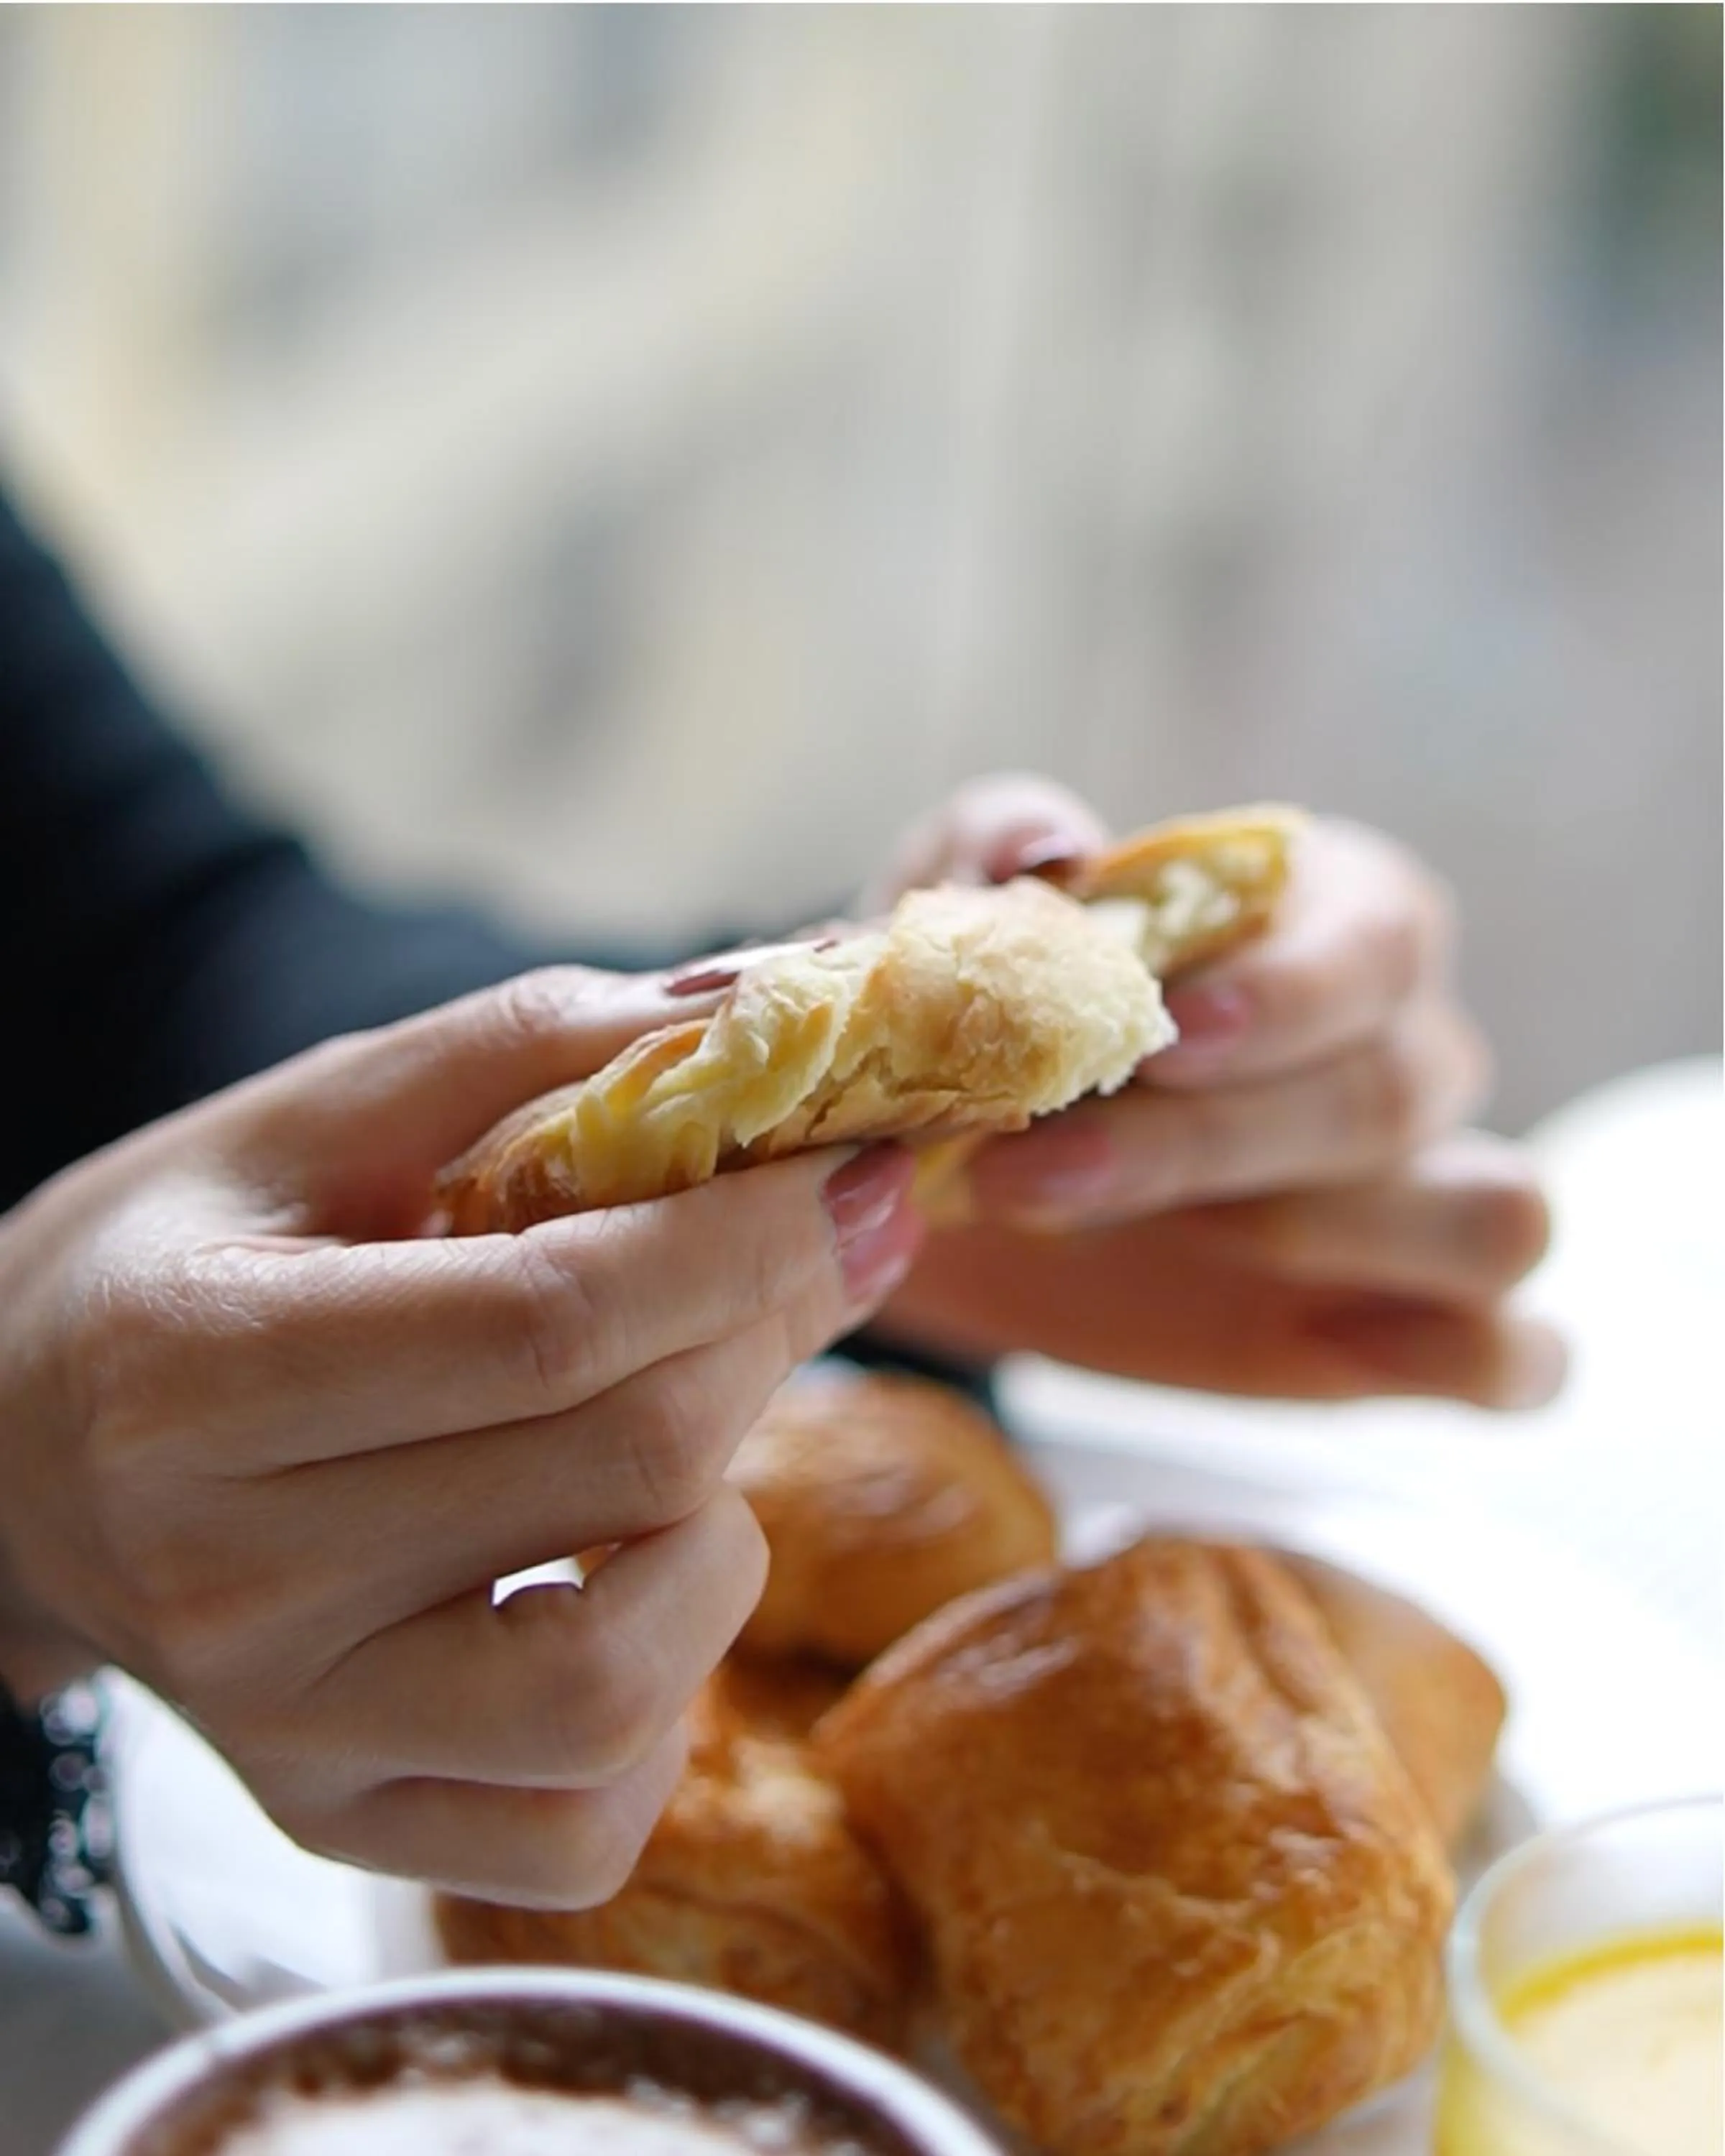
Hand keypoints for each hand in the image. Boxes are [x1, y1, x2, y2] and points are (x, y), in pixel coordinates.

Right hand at [0, 971, 920, 1901]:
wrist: (10, 1457)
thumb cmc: (176, 1263)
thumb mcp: (307, 1116)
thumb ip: (522, 1047)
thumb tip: (756, 1007)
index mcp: (200, 1368)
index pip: (549, 1318)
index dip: (748, 1238)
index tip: (859, 1174)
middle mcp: (232, 1579)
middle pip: (618, 1467)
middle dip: (773, 1331)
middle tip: (814, 1254)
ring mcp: (290, 1727)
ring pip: (615, 1681)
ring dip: (719, 1534)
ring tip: (677, 1440)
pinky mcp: (343, 1820)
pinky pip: (582, 1824)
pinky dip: (665, 1706)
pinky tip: (628, 1586)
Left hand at [873, 774, 1563, 1408]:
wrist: (952, 1186)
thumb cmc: (992, 1027)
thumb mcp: (965, 922)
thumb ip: (989, 850)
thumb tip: (1049, 846)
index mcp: (1327, 925)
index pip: (1383, 935)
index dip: (1290, 990)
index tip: (1161, 1034)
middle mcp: (1403, 1052)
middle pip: (1397, 1087)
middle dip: (1216, 1139)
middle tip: (1037, 1167)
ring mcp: (1423, 1197)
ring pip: (1495, 1211)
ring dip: (1332, 1235)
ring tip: (1162, 1241)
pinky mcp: (1414, 1329)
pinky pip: (1517, 1352)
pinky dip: (1461, 1359)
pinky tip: (1326, 1342)